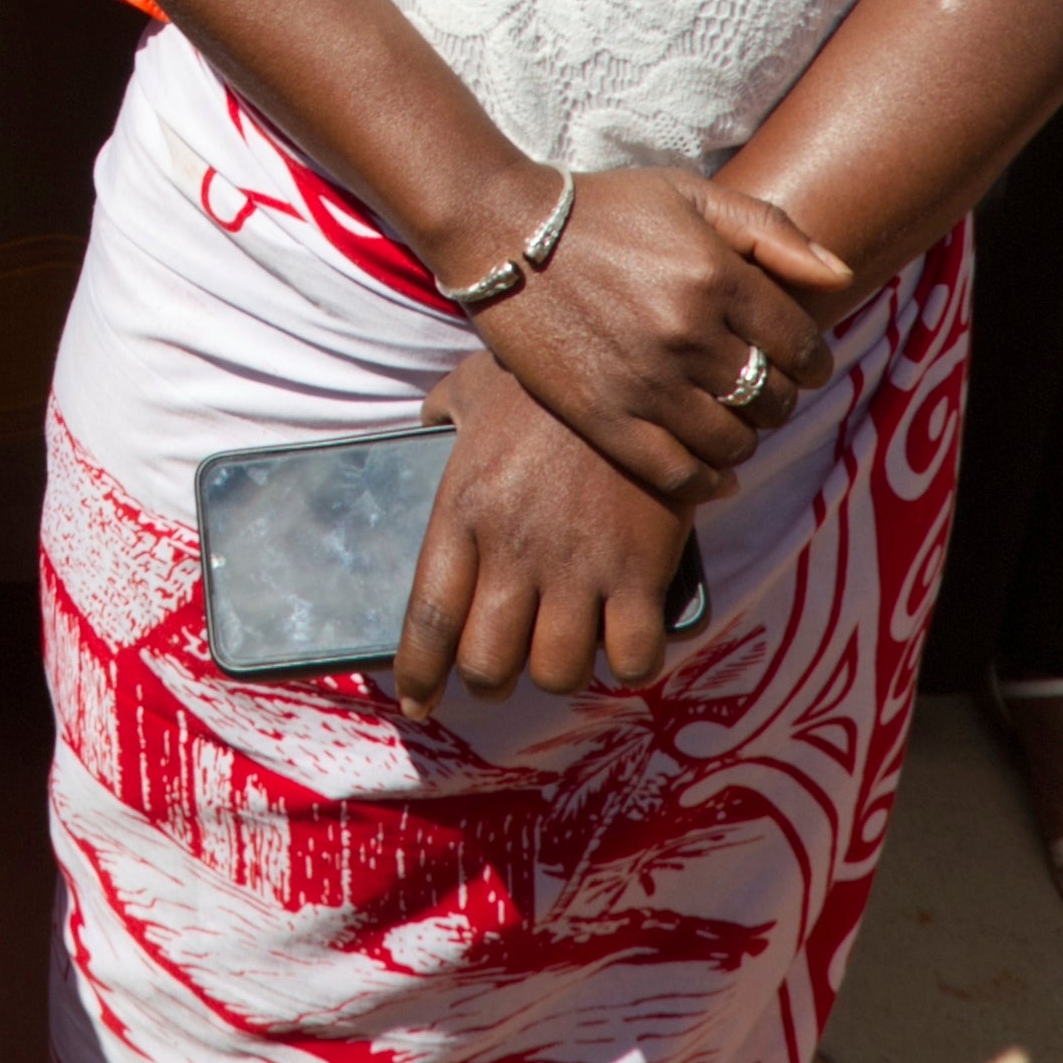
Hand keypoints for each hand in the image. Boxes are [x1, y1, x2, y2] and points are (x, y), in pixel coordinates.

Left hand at [392, 349, 706, 703]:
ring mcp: (580, 566)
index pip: (428, 619)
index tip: (420, 702)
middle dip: (489, 680)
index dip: (420, 674)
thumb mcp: (473, 387)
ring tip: (565, 648)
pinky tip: (625, 641)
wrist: (637, 360)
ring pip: (557, 671)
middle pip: (487, 664)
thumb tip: (421, 428)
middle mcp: (515, 551)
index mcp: (463, 511)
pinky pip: (633, 657)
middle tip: (502, 669)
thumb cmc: (546, 378)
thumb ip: (440, 415)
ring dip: (558, 670)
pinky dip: (629, 663)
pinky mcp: (642, 570)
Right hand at [458, 164, 843, 517]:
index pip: (801, 347)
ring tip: (729, 421)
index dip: (810, 361)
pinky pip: (679, 473)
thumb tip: (842, 275)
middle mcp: (689, 333)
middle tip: (758, 389)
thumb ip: (771, 230)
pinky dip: (707, 481)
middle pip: (772, 398)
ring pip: (733, 442)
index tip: (797, 363)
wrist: (503, 232)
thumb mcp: (689, 194)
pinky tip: (712, 470)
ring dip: (744, 438)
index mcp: (717, 275)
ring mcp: (646, 380)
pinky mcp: (604, 416)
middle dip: (777, 398)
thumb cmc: (602, 209)